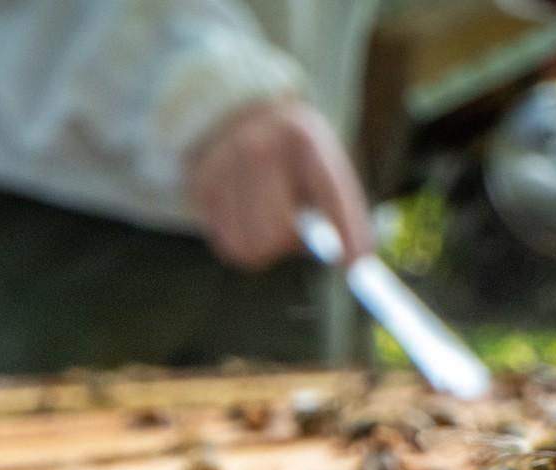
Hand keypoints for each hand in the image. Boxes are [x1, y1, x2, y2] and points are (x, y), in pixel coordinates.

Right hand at [186, 97, 373, 269]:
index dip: (348, 231)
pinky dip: (238, 238)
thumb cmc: (291, 157)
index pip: (331, 195)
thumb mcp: (320, 165)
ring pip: (248, 248)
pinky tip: (241, 211)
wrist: (233, 117)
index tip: (356, 265)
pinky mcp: (198, 186)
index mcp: (303, 138)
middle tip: (290, 226)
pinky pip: (226, 245)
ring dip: (262, 246)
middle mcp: (259, 147)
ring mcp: (223, 165)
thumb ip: (340, 212)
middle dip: (288, 243)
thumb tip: (356, 265)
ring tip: (264, 214)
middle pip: (277, 235)